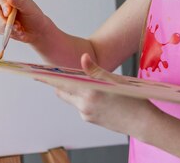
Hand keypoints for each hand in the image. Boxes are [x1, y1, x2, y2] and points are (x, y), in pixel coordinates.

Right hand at [0, 0, 51, 44]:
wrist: (34, 29)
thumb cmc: (32, 15)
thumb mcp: (29, 7)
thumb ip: (19, 1)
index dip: (2, 2)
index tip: (9, 13)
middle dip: (4, 20)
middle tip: (17, 26)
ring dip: (7, 27)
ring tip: (19, 29)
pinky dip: (6, 31)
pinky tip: (15, 31)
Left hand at [41, 53, 155, 135]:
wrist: (143, 123)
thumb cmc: (133, 100)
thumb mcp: (115, 81)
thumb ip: (96, 69)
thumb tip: (83, 57)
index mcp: (90, 92)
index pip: (62, 83)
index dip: (50, 78)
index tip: (37, 73)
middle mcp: (84, 105)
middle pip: (64, 92)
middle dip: (62, 83)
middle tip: (62, 73)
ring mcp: (86, 114)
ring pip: (73, 98)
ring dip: (75, 90)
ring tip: (88, 82)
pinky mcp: (90, 119)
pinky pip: (80, 106)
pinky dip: (83, 98)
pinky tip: (97, 95)